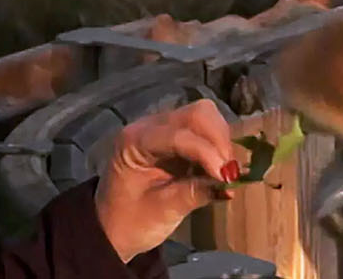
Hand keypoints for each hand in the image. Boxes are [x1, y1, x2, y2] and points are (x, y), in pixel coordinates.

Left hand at [93, 99, 240, 261]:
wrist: (111, 228)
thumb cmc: (130, 222)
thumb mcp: (162, 211)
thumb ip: (195, 193)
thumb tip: (230, 185)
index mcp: (134, 142)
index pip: (178, 135)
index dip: (207, 153)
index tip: (227, 178)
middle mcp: (148, 126)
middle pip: (195, 114)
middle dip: (218, 141)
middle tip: (229, 173)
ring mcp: (162, 128)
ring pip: (203, 116)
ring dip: (220, 141)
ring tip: (226, 172)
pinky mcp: (175, 136)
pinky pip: (203, 129)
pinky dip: (216, 145)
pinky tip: (220, 168)